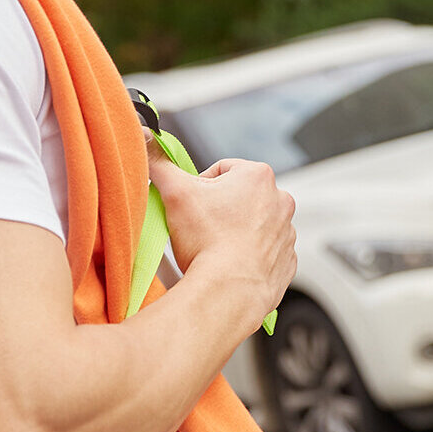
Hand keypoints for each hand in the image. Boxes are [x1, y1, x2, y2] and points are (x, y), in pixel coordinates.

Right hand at [145, 138, 296, 328]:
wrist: (230, 290)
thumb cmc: (208, 241)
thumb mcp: (175, 193)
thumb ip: (159, 163)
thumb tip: (146, 141)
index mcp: (258, 175)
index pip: (220, 171)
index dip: (198, 188)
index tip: (190, 207)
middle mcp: (280, 200)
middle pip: (238, 197)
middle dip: (218, 209)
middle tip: (199, 228)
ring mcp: (286, 232)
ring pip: (252, 224)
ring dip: (234, 232)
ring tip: (214, 248)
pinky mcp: (286, 260)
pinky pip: (263, 252)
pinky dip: (248, 256)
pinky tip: (230, 264)